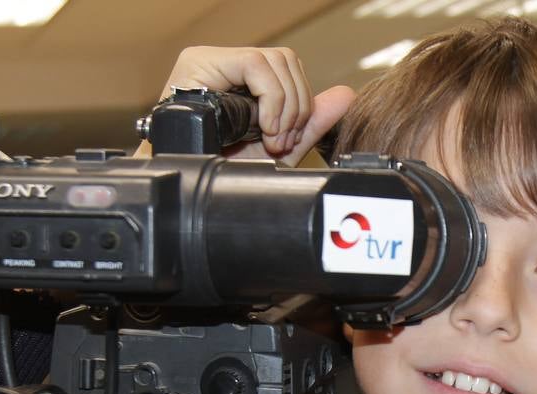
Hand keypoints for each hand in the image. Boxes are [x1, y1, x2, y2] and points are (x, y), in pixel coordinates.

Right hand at [141, 46, 354, 165]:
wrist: (190, 190)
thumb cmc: (224, 171)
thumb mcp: (277, 149)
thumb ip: (311, 124)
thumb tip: (345, 96)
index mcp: (245, 82)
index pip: (291, 71)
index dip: (302, 103)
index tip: (290, 140)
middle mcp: (227, 65)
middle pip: (287, 61)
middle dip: (296, 106)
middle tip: (280, 142)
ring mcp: (212, 60)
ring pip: (274, 59)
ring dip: (284, 105)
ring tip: (269, 138)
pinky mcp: (200, 60)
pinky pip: (254, 63)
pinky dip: (270, 99)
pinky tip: (263, 127)